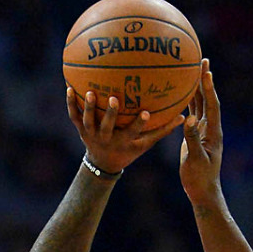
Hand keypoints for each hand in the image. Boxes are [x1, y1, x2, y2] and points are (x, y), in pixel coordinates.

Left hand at [67, 88, 184, 174]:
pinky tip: (69, 87)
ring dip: (88, 107)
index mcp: (123, 141)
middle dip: (110, 114)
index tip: (145, 112)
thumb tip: (183, 116)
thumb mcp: (145, 144)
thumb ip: (163, 130)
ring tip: (89, 91)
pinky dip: (71, 103)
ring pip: (88, 121)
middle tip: (114, 98)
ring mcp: (91, 134)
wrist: (103, 164)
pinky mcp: (81, 130)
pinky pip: (74, 116)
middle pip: (107, 126)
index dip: (138, 124)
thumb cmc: (128, 150)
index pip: (132, 133)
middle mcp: (107, 138)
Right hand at [179, 59, 222, 203]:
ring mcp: (203, 131)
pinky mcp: (195, 135)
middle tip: (201, 61)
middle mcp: (210, 128)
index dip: (209, 88)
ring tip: (192, 71)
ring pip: (200, 105)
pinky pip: (191, 114)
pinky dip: (187, 103)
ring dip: (197, 88)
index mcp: (213, 132)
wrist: (202, 189)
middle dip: (205, 81)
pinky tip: (179, 94)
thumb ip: (191, 139)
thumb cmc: (199, 177)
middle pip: (208, 99)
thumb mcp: (194, 159)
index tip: (206, 71)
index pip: (212, 105)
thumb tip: (189, 119)